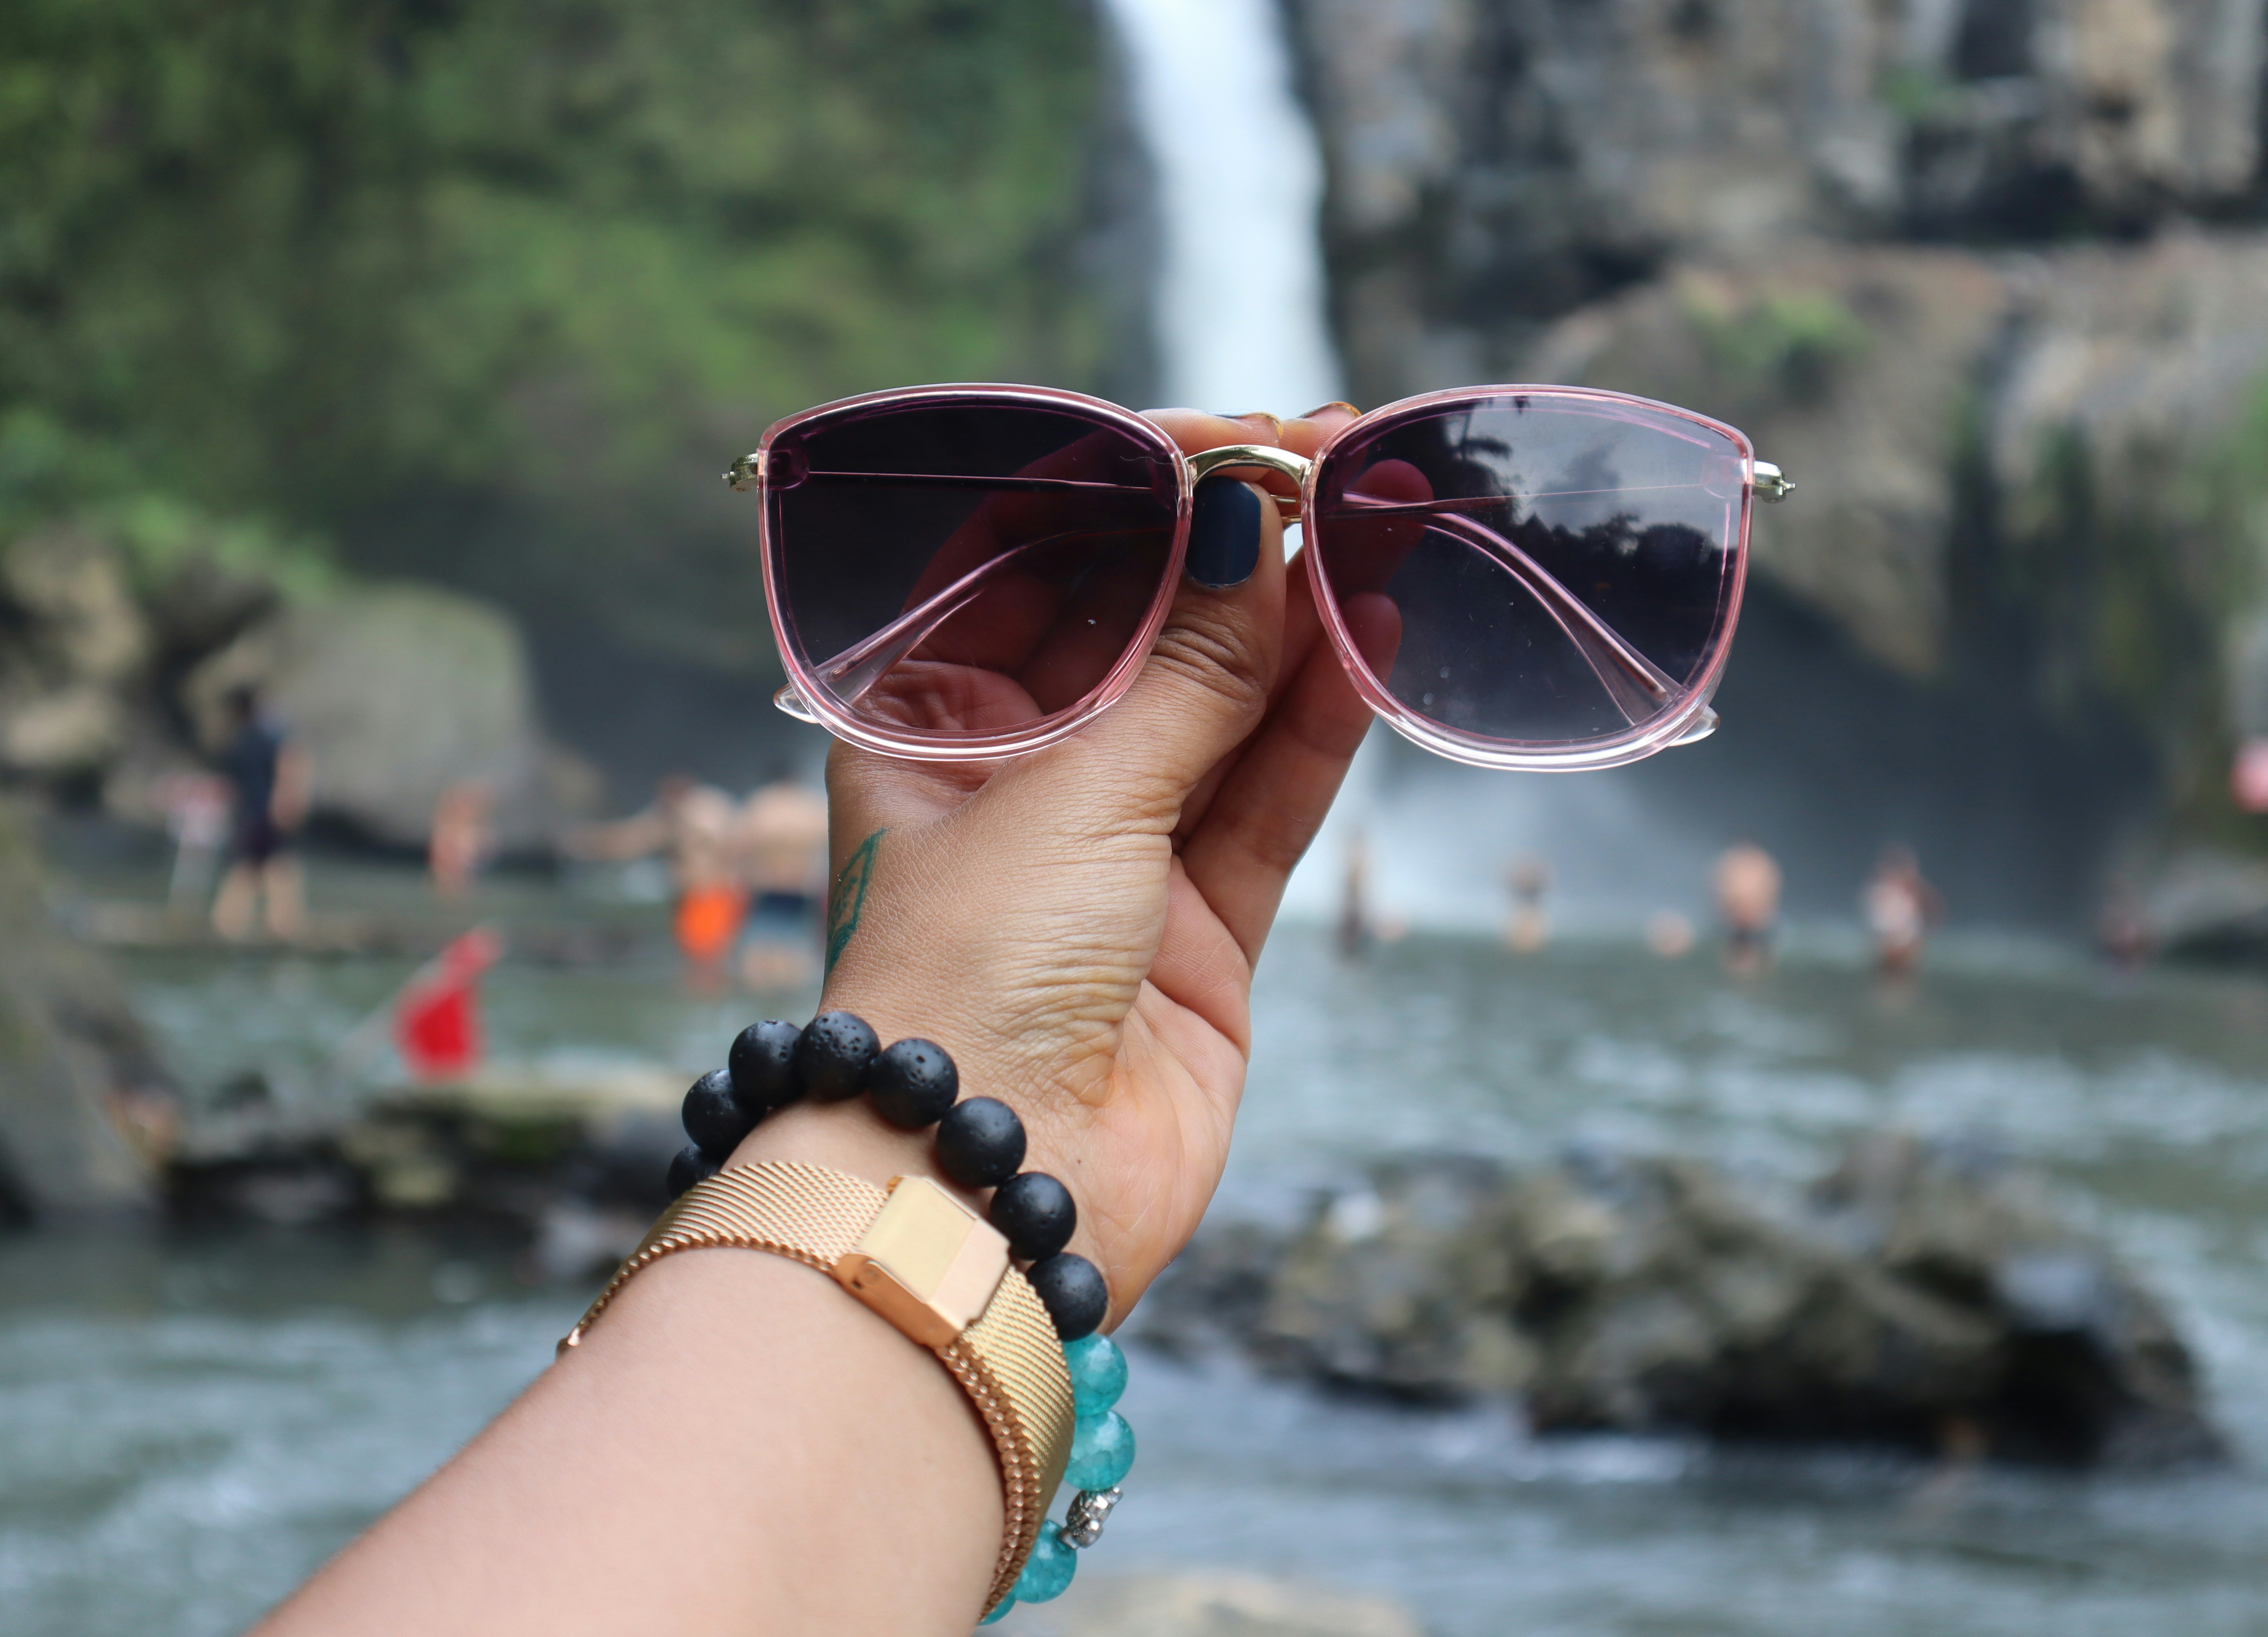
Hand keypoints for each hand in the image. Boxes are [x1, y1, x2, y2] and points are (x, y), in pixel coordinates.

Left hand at [736, 405, 1377, 1321]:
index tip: (1223, 442)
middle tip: (1325, 466)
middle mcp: (1017, 785)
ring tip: (1370, 529)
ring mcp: (1115, 859)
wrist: (991, 1190)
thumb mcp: (1070, 797)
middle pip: (1138, 633)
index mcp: (927, 730)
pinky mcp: (1198, 931)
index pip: (1031, 570)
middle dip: (1226, 553)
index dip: (1125, 496)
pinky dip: (1320, 723)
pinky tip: (1368, 639)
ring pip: (1219, 710)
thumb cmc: (968, 980)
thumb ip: (1180, 673)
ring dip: (1291, 625)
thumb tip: (1248, 528)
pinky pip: (1269, 799)